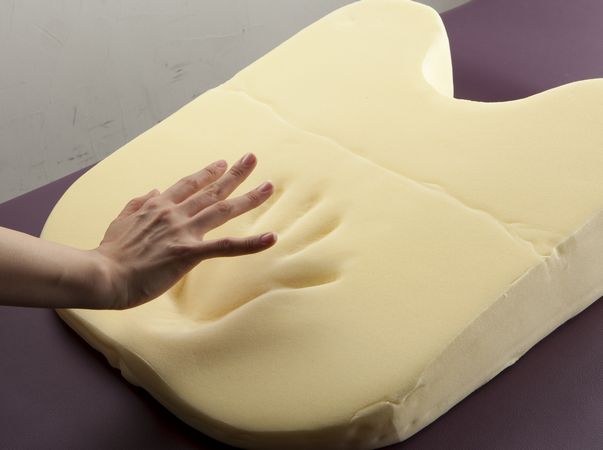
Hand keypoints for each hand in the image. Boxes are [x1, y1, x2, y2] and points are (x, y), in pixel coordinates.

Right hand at [93, 152, 276, 308]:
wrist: (103, 274)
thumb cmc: (111, 254)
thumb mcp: (121, 221)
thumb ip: (138, 204)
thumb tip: (154, 191)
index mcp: (158, 206)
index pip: (188, 184)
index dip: (207, 173)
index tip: (222, 163)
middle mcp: (175, 213)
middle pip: (211, 190)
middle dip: (235, 174)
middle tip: (252, 158)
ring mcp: (184, 231)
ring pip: (223, 210)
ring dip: (249, 197)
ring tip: (269, 186)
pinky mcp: (189, 252)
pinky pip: (226, 246)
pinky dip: (251, 243)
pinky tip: (271, 238)